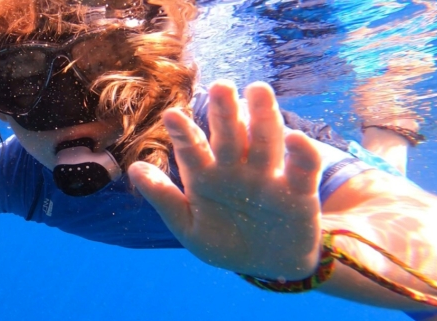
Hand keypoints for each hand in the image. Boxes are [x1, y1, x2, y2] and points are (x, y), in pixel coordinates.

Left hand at [129, 80, 323, 279]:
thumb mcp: (188, 226)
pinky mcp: (299, 191)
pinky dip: (302, 154)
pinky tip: (296, 138)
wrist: (267, 265)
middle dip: (224, 112)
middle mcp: (236, 167)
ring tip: (258, 91)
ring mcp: (267, 176)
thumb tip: (134, 169)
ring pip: (264, 141)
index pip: (193, 147)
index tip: (171, 116)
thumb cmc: (224, 241)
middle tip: (220, 86)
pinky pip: (302, 170)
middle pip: (230, 135)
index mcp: (206, 174)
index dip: (184, 132)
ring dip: (263, 117)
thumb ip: (164, 198)